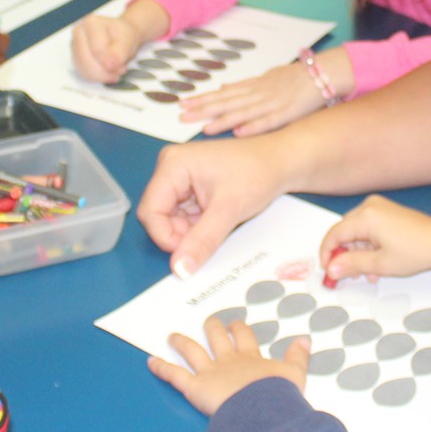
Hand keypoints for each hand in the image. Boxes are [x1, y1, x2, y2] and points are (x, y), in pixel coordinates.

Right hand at [70, 0, 169, 83]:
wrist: (122, 37)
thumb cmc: (123, 35)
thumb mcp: (128, 40)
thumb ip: (119, 52)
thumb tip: (109, 64)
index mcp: (91, 23)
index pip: (97, 50)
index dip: (110, 62)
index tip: (121, 65)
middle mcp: (79, 32)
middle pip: (86, 60)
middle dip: (105, 71)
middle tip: (120, 70)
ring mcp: (75, 46)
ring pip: (83, 69)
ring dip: (102, 75)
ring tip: (115, 70)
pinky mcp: (76, 58)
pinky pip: (83, 74)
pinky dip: (98, 77)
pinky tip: (108, 73)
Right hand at [138, 137, 289, 276]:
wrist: (280, 162)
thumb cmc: (257, 172)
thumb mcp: (228, 210)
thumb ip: (202, 240)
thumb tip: (180, 269)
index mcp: (173, 165)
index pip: (151, 211)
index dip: (165, 236)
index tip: (187, 252)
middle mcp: (171, 168)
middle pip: (159, 216)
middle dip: (181, 233)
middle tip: (210, 234)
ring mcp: (180, 178)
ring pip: (171, 219)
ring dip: (191, 230)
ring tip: (219, 221)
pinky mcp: (190, 187)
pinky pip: (183, 216)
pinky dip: (198, 225)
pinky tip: (218, 218)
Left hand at [149, 315, 308, 416]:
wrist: (264, 411)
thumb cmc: (280, 397)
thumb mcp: (295, 375)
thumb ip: (298, 357)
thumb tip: (305, 339)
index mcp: (251, 359)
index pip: (244, 339)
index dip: (239, 329)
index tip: (235, 322)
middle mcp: (228, 361)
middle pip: (217, 339)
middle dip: (212, 329)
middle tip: (208, 322)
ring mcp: (210, 373)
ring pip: (192, 352)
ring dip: (181, 343)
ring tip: (172, 336)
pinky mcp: (195, 387)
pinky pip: (175, 375)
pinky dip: (161, 368)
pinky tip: (150, 361)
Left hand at [180, 61, 327, 135]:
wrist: (320, 74)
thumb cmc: (293, 77)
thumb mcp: (266, 77)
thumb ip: (245, 85)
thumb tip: (223, 88)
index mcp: (252, 85)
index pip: (222, 93)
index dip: (202, 99)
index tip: (183, 105)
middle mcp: (258, 93)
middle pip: (227, 103)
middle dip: (204, 110)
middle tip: (183, 118)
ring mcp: (271, 103)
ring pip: (243, 113)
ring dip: (223, 121)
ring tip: (205, 128)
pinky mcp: (286, 114)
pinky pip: (267, 122)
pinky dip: (253, 127)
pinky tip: (239, 133)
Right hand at [319, 195, 430, 286]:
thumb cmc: (417, 250)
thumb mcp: (380, 264)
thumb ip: (351, 265)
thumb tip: (331, 270)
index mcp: (366, 216)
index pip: (335, 234)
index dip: (327, 253)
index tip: (327, 270)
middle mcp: (370, 207)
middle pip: (345, 232)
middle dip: (345, 255)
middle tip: (347, 275)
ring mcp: (380, 208)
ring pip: (357, 232)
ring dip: (359, 253)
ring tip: (369, 274)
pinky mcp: (387, 212)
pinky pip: (369, 229)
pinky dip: (369, 246)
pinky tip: (376, 264)